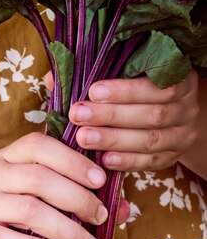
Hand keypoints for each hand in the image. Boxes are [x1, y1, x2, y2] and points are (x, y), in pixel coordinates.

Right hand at [0, 132, 129, 238]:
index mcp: (7, 159)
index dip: (74, 161)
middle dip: (78, 199)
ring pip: (28, 209)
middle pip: (40, 179)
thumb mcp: (21, 195)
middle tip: (101, 219)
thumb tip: (123, 209)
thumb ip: (65, 196)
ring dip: (64, 228)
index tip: (102, 181)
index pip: (42, 147)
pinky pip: (6, 237)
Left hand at [68, 70, 199, 171]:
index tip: (92, 90)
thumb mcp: (127, 79)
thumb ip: (95, 77)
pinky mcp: (172, 158)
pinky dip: (127, 162)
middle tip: (78, 115)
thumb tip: (53, 76)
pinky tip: (104, 161)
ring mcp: (181, 135)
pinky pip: (150, 162)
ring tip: (83, 138)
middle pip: (151, 113)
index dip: (124, 89)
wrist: (172, 121)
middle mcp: (186, 107)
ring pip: (150, 139)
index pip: (155, 84)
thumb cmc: (140, 96)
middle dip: (111, 115)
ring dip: (114, 139)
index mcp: (180, 79)